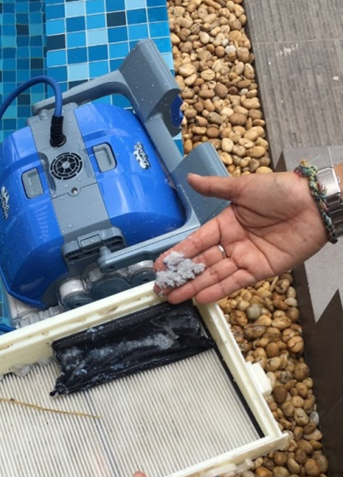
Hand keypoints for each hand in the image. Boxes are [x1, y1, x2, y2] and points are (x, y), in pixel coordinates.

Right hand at [155, 171, 326, 303]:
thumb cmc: (282, 191)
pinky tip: (200, 297)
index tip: (161, 265)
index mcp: (226, 223)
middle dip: (182, 276)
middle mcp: (233, 242)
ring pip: (215, 275)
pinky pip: (235, 283)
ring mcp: (246, 258)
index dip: (178, 253)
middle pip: (202, 262)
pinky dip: (218, 290)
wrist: (314, 205)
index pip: (196, 242)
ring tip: (174, 297)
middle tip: (161, 288)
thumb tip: (190, 178)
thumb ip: (215, 188)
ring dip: (194, 286)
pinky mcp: (261, 270)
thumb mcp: (243, 187)